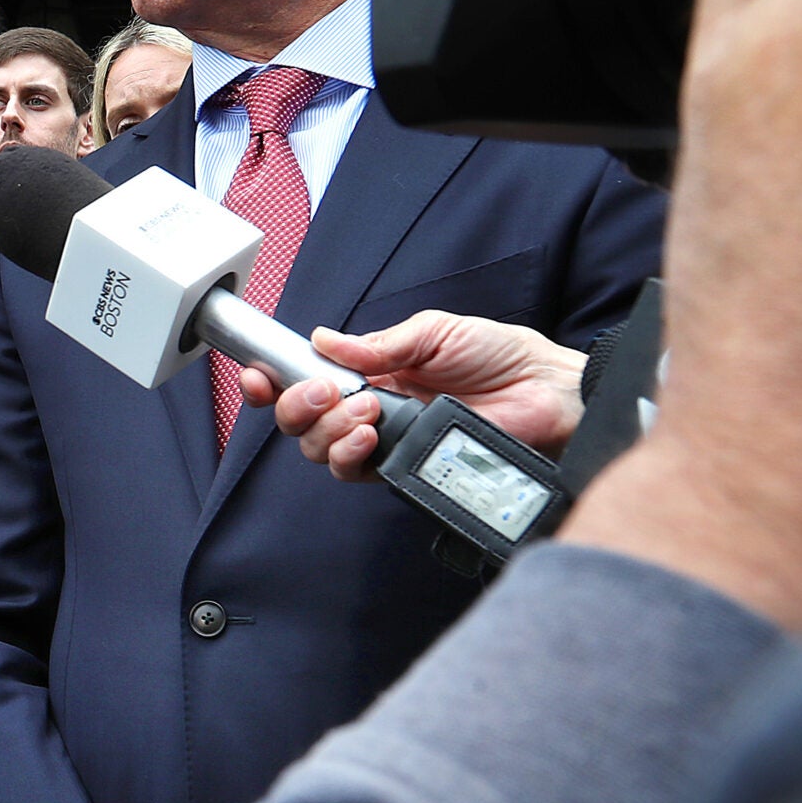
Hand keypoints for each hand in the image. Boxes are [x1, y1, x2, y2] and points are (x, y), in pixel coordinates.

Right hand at [241, 313, 588, 479]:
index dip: (272, 381)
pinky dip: (348, 453)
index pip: (304, 379)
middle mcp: (367, 408)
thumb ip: (378, 343)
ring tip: (367, 410)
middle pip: (298, 420)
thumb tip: (323, 340)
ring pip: (317, 448)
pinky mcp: (400, 466)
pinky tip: (368, 435)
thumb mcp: (434, 331)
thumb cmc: (501, 355)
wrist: (544, 391)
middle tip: (328, 390)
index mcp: (369, 371)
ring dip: (328, 428)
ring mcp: (381, 440)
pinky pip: (352, 471)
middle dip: (298, 404)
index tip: (258, 375)